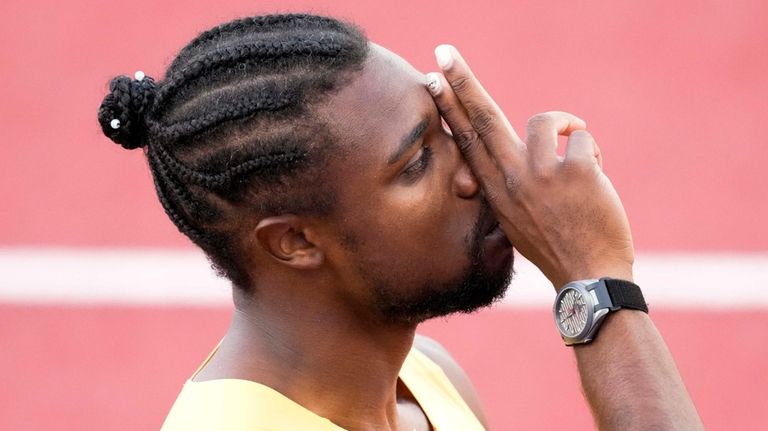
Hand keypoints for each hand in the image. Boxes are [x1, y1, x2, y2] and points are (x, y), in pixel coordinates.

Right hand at [426, 45, 634, 289]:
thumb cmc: (557, 246)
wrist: (588, 276)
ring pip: (548, 120)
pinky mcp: (574, 171)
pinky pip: (582, 136)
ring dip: (567, 131)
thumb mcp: (517, 219)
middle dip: (462, 81)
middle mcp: (512, 178)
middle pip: (483, 117)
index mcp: (496, 189)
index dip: (450, 108)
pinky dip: (591, 153)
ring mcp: (541, 174)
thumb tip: (516, 146)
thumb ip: (511, 182)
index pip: (467, 139)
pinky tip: (595, 181)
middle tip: (444, 52)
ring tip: (577, 162)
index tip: (433, 82)